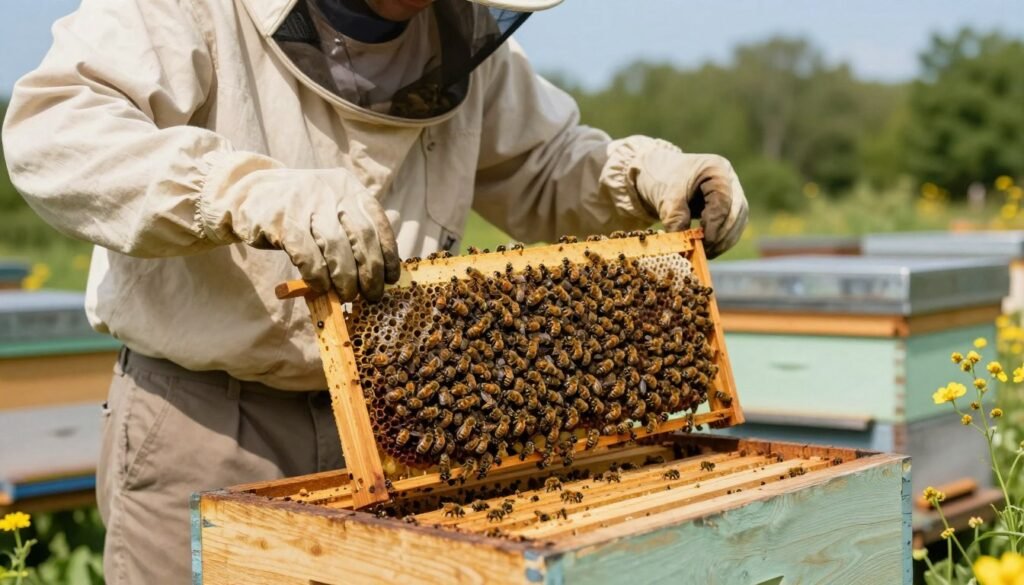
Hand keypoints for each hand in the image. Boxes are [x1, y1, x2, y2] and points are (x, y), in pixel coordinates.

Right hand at [206, 166, 400, 300]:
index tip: (391, 279)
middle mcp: (331, 191)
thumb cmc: (297, 209)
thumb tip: (382, 265)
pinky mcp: (281, 220)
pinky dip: (317, 275)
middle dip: (371, 272)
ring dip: (345, 278)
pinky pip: (307, 254)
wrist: (246, 193)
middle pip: (362, 237)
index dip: (389, 254)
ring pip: (336, 247)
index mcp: (349, 188)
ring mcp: (305, 203)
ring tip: (346, 295)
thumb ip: (353, 227)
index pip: (379, 223)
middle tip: (370, 295)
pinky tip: (320, 287)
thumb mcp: (330, 206)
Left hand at [633, 141, 748, 257]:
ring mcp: (733, 192)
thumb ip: (676, 218)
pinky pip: (733, 226)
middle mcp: (730, 179)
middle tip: (706, 251)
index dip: (716, 224)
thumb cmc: (664, 181)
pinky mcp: (731, 206)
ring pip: (738, 220)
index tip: (705, 241)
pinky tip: (709, 249)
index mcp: (716, 169)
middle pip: (736, 211)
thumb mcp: (667, 197)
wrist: (661, 176)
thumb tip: (684, 246)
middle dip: (722, 235)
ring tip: (706, 253)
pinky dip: (723, 239)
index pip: (723, 200)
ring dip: (725, 240)